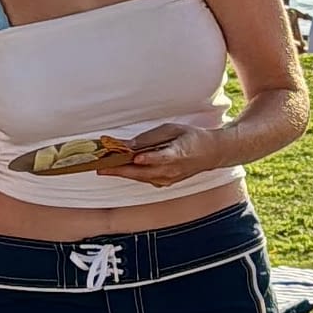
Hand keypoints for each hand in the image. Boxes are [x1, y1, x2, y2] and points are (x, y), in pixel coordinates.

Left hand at [95, 122, 221, 186]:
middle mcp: (172, 171)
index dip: (148, 158)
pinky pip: (143, 178)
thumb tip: (130, 145)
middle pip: (143, 172)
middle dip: (120, 169)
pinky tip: (118, 168)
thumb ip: (150, 138)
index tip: (136, 158)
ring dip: (121, 172)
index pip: (162, 158)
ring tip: (103, 166)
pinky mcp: (164, 183)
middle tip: (101, 166)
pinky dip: (130, 173)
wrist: (211, 154)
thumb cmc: (191, 138)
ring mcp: (168, 179)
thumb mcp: (172, 130)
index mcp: (178, 154)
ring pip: (140, 177)